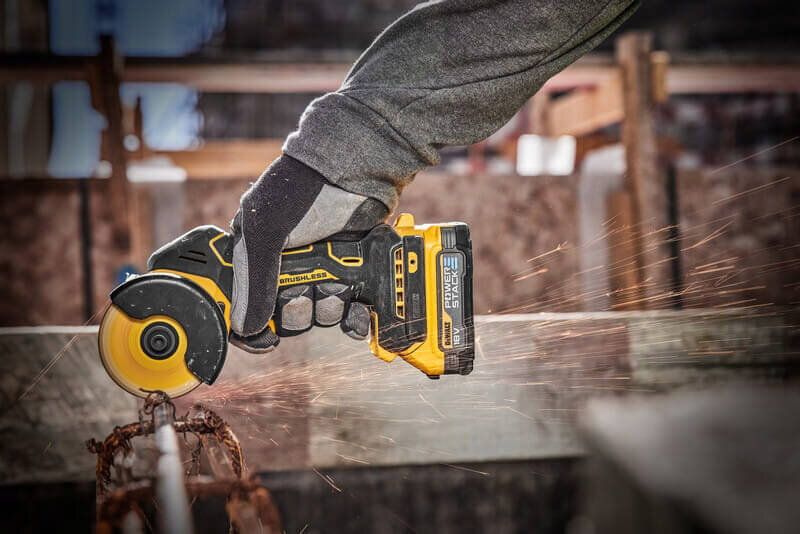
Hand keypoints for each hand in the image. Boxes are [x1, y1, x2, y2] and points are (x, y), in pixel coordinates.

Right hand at [229, 155, 387, 352]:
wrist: (354, 174)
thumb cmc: (301, 194)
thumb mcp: (266, 233)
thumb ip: (254, 282)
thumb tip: (245, 329)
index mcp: (254, 259)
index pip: (243, 306)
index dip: (250, 327)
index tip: (262, 338)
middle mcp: (285, 270)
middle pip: (285, 317)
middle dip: (296, 310)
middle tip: (301, 290)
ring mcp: (320, 273)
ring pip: (318, 316)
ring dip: (327, 307)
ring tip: (334, 282)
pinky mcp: (351, 275)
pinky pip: (349, 313)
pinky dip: (353, 318)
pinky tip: (356, 308)